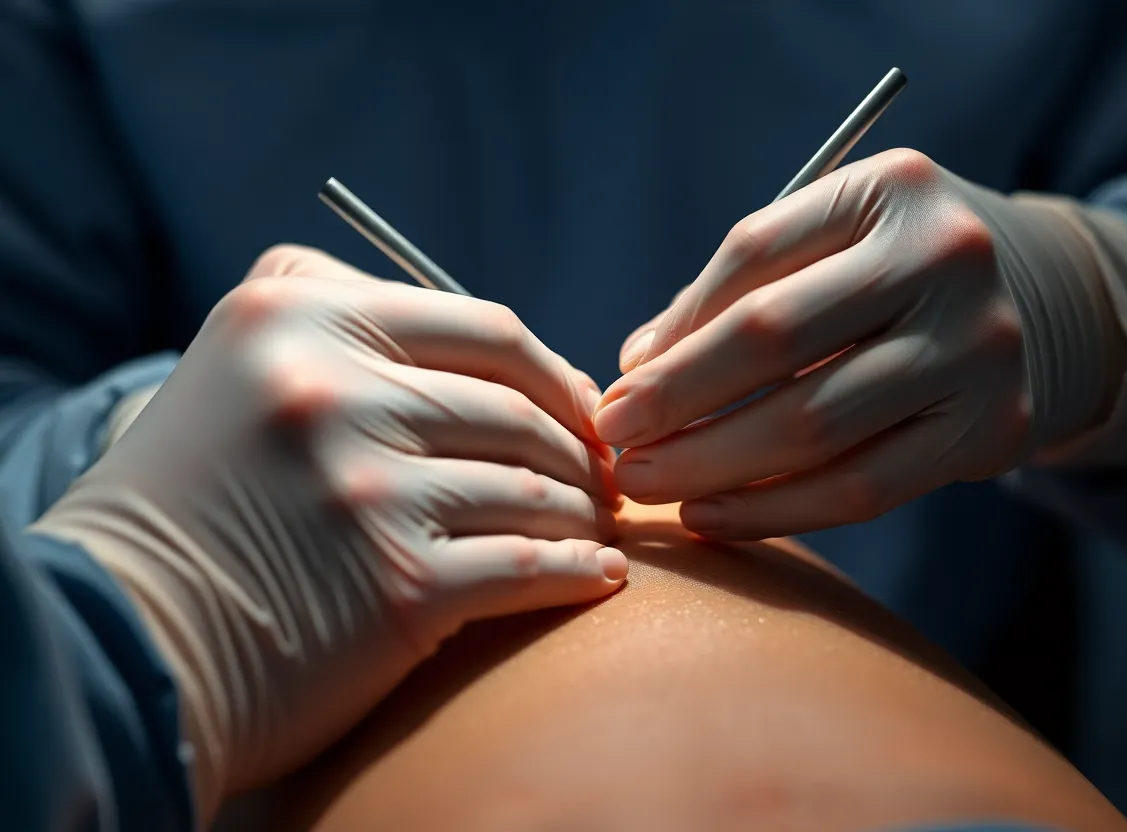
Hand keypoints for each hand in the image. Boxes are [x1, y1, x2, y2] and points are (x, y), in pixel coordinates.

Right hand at [33, 245, 624, 818]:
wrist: (126, 637)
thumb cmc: (191, 499)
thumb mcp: (238, 362)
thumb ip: (339, 312)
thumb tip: (484, 343)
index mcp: (300, 317)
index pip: (487, 329)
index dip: (557, 372)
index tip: (584, 408)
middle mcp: (333, 391)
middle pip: (520, 410)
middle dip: (582, 449)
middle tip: (606, 476)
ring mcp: (368, 489)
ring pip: (534, 488)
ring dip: (586, 513)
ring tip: (599, 527)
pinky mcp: (398, 587)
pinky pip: (529, 566)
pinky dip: (578, 572)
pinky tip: (598, 576)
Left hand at [597, 149, 1126, 538]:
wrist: (1041, 305)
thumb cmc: (896, 271)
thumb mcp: (832, 243)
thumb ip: (736, 292)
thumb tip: (638, 368)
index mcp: (891, 189)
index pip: (753, 256)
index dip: (675, 331)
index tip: (618, 387)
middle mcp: (944, 259)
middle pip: (775, 340)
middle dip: (677, 403)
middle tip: (613, 446)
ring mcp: (978, 347)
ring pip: (814, 426)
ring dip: (712, 466)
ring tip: (646, 487)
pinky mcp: (991, 429)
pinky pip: (861, 488)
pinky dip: (774, 511)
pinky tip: (710, 515)